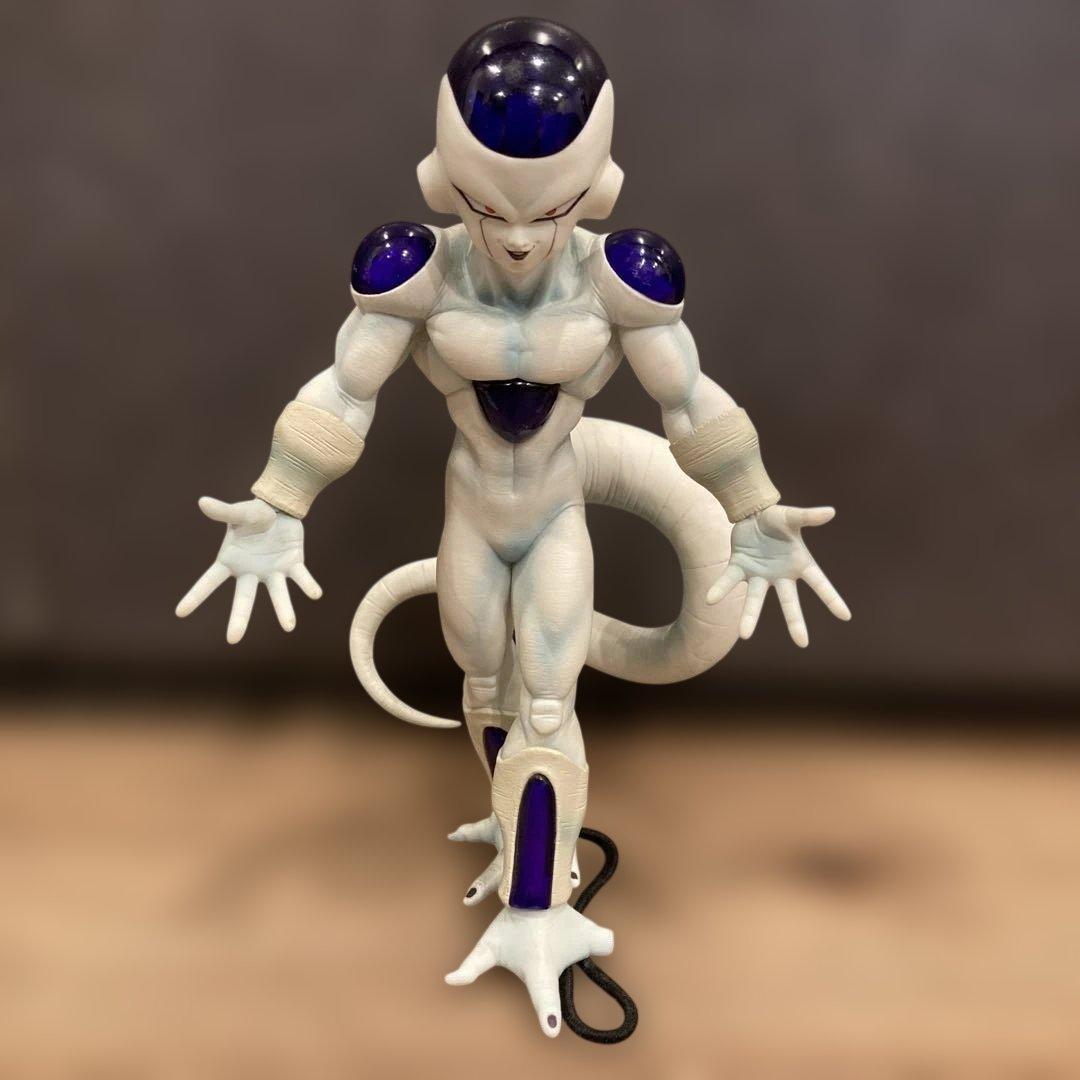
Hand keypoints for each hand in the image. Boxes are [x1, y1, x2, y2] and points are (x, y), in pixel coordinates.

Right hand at [175, 496, 322, 643]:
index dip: (195, 596)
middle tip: (232, 639)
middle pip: (243, 599)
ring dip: (284, 610)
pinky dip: (309, 586)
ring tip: (289, 626)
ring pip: (278, 594)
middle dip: (238, 618)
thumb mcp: (239, 512)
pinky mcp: (293, 565)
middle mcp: (251, 572)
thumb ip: (223, 511)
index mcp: (231, 562)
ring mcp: (273, 572)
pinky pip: (302, 577)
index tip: (180, 613)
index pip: (209, 582)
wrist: (280, 509)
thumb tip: (202, 502)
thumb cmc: (254, 514)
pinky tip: (316, 594)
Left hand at [706, 504, 849, 647]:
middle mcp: (780, 575)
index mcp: (799, 564)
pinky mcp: (739, 568)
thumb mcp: (791, 516)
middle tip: (802, 643)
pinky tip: (710, 599)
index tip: (846, 617)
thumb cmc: (776, 518)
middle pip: (789, 601)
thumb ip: (808, 516)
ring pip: (755, 599)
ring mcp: (759, 575)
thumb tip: (831, 511)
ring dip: (750, 616)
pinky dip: (720, 589)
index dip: (832, 599)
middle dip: (795, 621)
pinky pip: (729, 581)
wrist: (751, 513)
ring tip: (744, 635)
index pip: (819, 584)